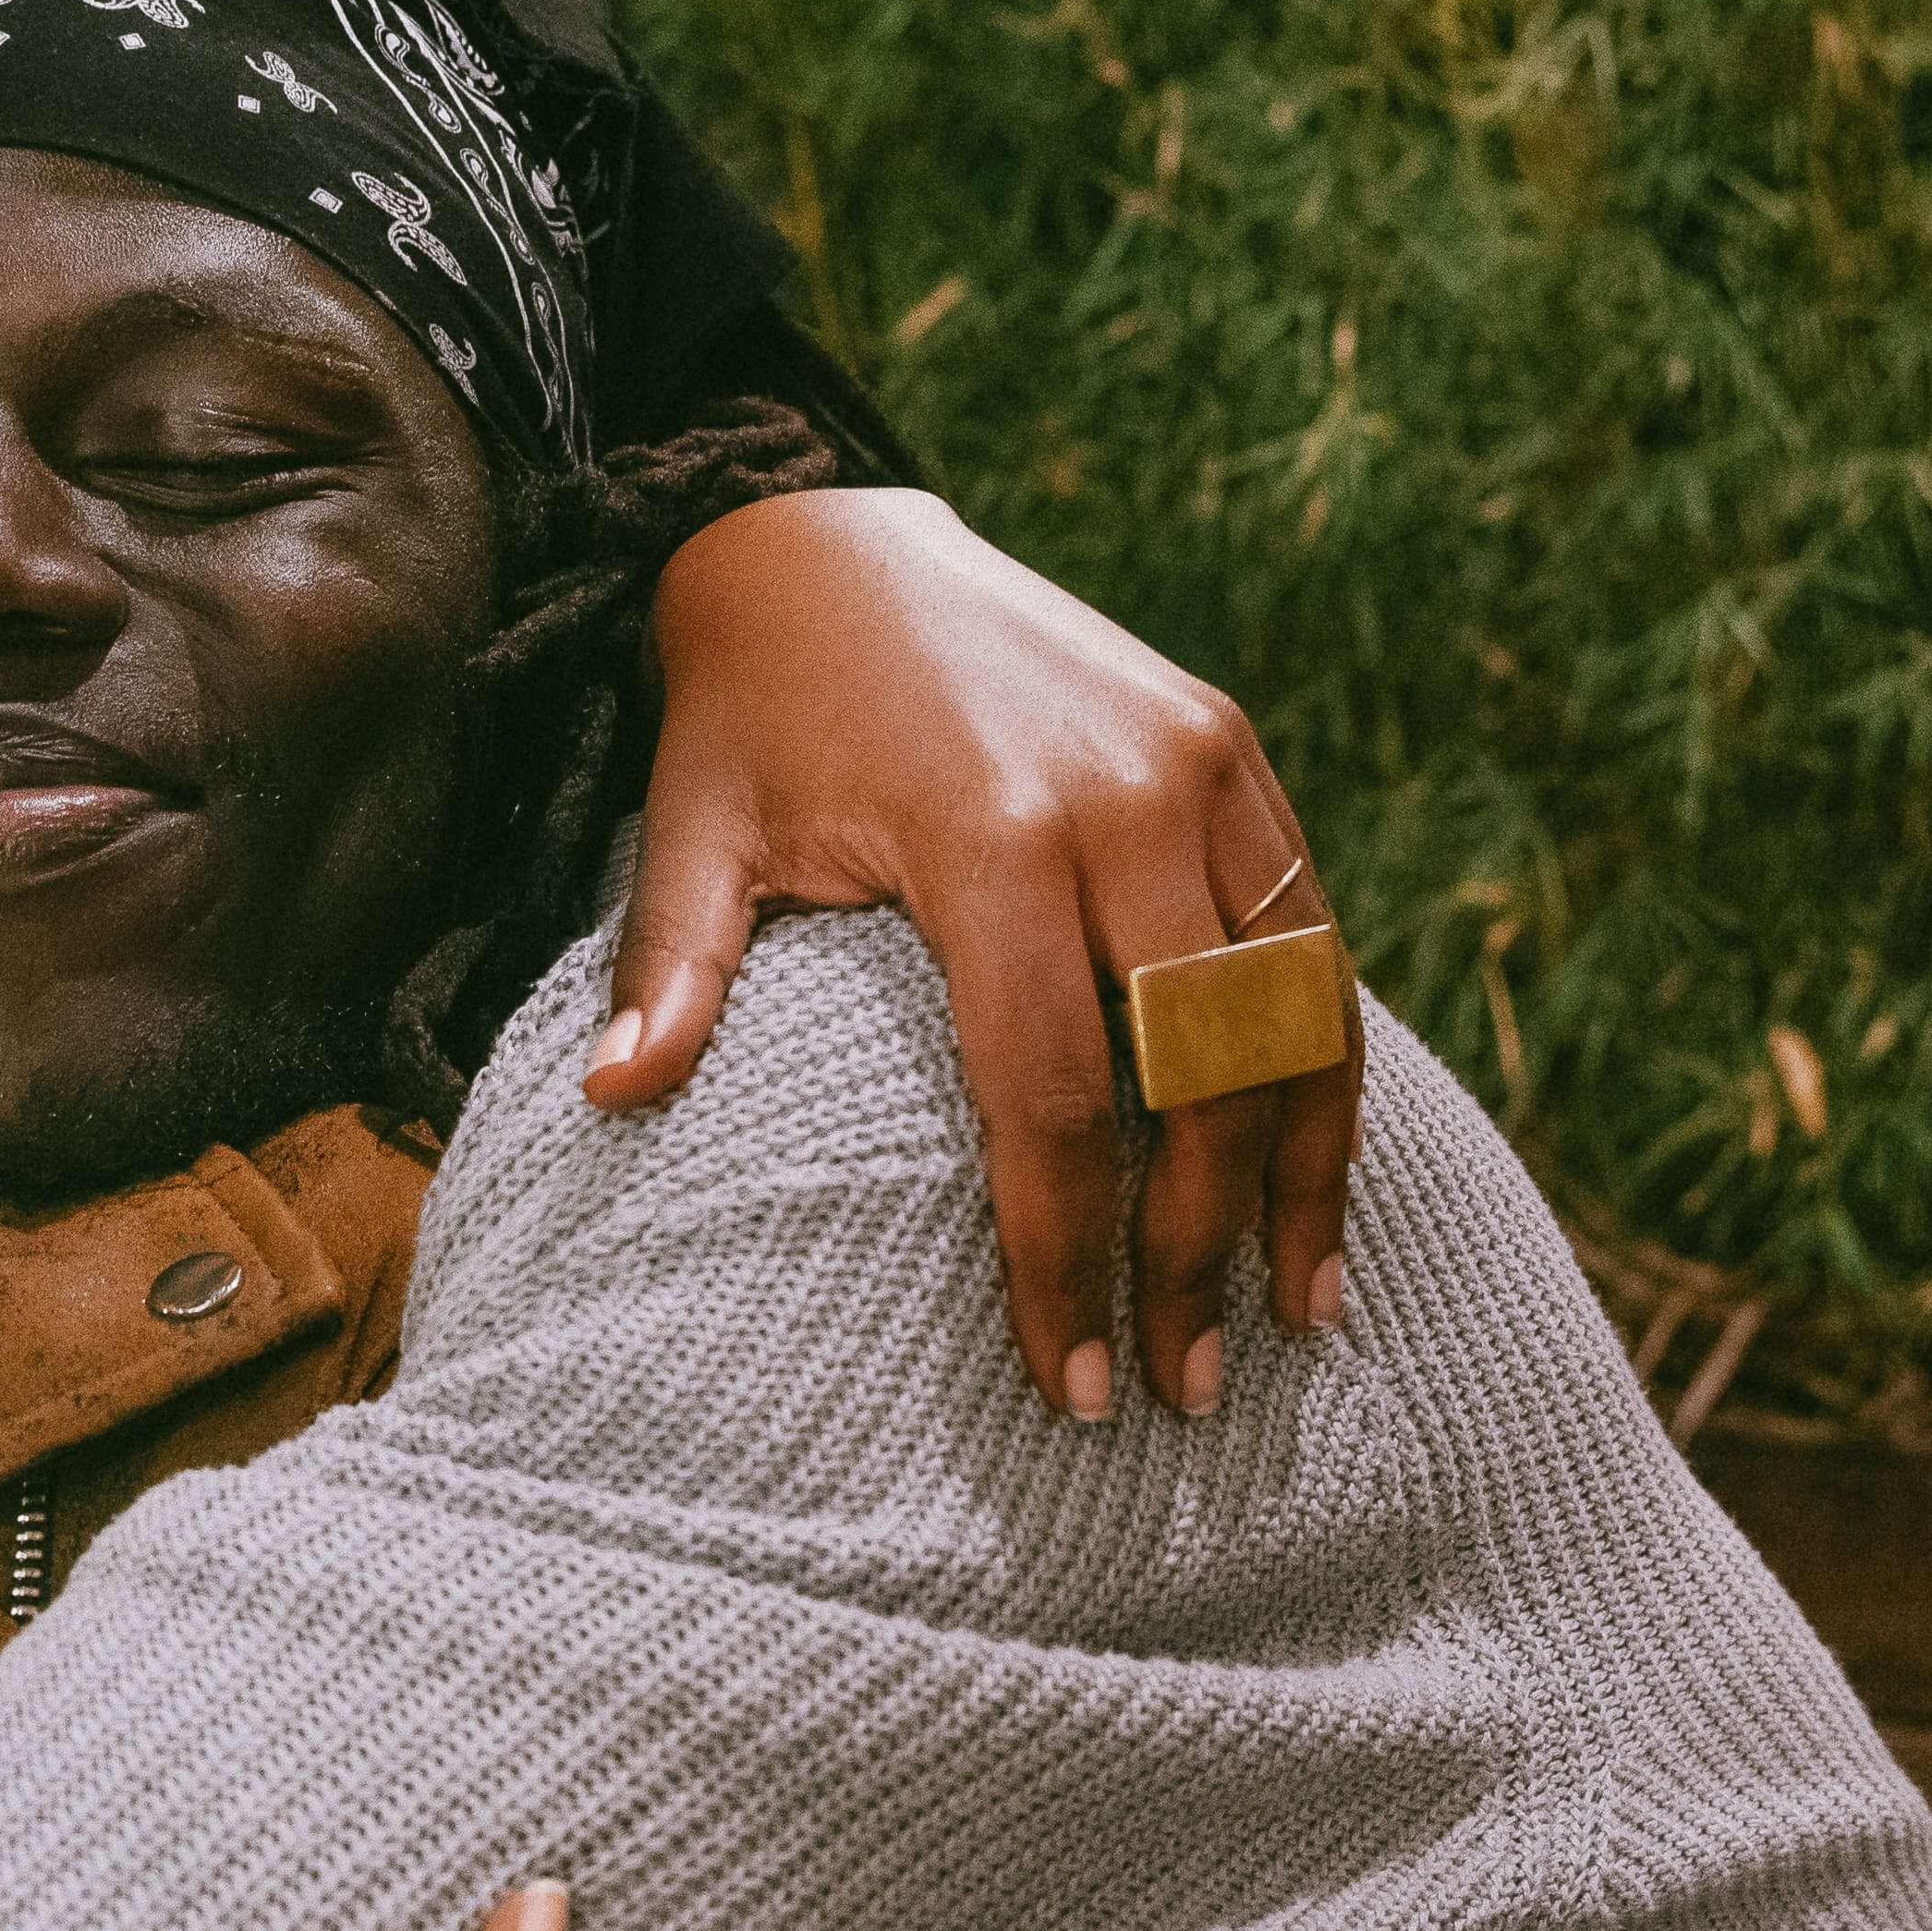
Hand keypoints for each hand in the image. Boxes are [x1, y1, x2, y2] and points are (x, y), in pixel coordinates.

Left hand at [618, 484, 1361, 1421]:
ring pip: (1292, 1010)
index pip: (1055, 1094)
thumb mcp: (694, 824)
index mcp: (990, 832)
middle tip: (1177, 1392)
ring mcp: (1200, 765)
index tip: (1066, 1384)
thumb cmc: (751, 713)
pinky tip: (1317, 1180)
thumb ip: (673, 962)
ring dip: (1300, 1175)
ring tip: (1291, 1320)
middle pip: (1198, 1074)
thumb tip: (608, 1099)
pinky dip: (1323, 1064)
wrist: (830, 537)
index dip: (1066, 1252)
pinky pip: (1311, 934)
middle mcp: (1124, 798)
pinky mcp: (1235, 750)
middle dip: (1192, 1249)